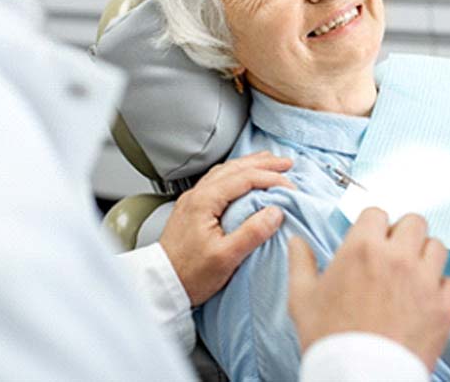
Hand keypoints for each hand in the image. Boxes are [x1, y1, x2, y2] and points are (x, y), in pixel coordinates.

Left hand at [159, 150, 293, 305]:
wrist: (159, 287)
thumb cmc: (190, 275)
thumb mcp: (226, 258)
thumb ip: (252, 232)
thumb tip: (275, 212)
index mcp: (205, 200)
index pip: (244, 178)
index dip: (270, 177)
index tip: (290, 185)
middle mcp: (197, 194)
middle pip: (235, 168)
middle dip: (263, 163)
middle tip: (287, 163)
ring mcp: (193, 199)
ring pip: (226, 171)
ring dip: (250, 164)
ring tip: (270, 163)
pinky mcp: (193, 207)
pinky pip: (219, 179)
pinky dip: (237, 173)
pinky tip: (244, 177)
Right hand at [288, 207, 449, 371]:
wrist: (358, 379)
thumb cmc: (329, 340)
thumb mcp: (302, 298)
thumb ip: (300, 262)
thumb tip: (296, 241)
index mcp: (363, 247)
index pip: (378, 212)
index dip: (374, 225)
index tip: (372, 239)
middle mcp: (397, 257)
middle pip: (414, 222)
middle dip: (404, 234)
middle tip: (395, 253)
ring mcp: (424, 281)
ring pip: (437, 247)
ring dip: (425, 256)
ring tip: (413, 274)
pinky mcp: (443, 307)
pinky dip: (439, 289)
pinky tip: (424, 300)